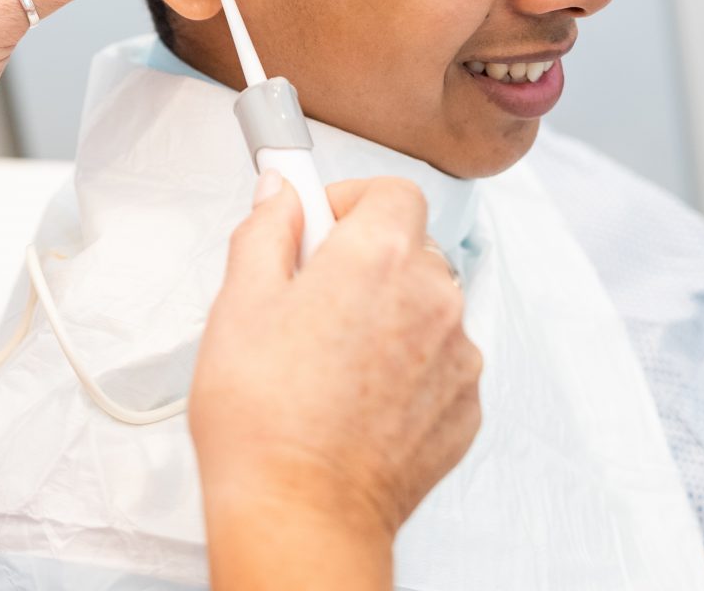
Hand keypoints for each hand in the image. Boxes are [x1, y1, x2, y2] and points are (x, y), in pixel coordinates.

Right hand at [189, 174, 481, 588]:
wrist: (300, 512)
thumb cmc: (263, 417)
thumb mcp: (239, 301)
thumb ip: (266, 229)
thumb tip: (280, 194)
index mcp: (378, 258)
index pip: (391, 190)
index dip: (348, 201)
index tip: (315, 224)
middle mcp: (433, 299)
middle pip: (410, 247)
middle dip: (363, 259)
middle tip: (306, 294)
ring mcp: (457, 357)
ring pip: (426, 307)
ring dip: (387, 314)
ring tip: (325, 359)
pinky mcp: (464, 409)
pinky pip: (439, 362)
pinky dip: (405, 367)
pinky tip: (353, 396)